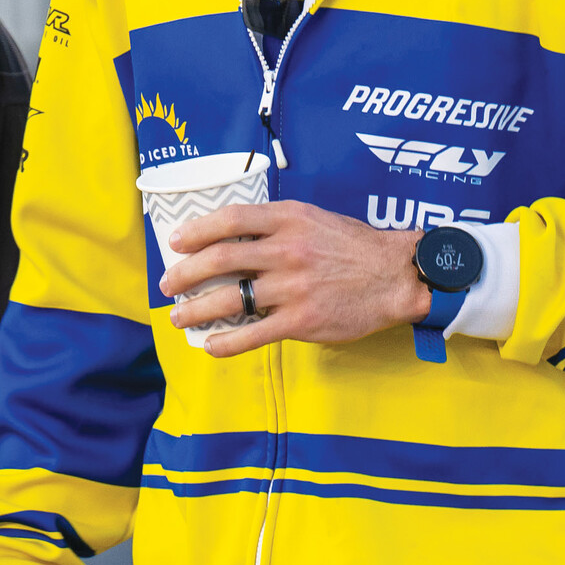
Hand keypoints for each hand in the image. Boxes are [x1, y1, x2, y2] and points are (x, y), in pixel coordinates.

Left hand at [159, 202, 430, 356]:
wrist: (395, 276)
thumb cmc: (352, 246)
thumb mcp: (313, 218)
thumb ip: (274, 224)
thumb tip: (229, 236)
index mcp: (287, 219)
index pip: (229, 220)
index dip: (196, 231)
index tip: (176, 242)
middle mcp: (286, 250)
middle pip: (220, 259)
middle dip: (185, 274)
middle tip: (169, 284)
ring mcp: (293, 287)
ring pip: (230, 298)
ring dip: (196, 310)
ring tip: (178, 317)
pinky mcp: (302, 320)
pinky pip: (253, 334)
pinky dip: (226, 342)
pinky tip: (211, 345)